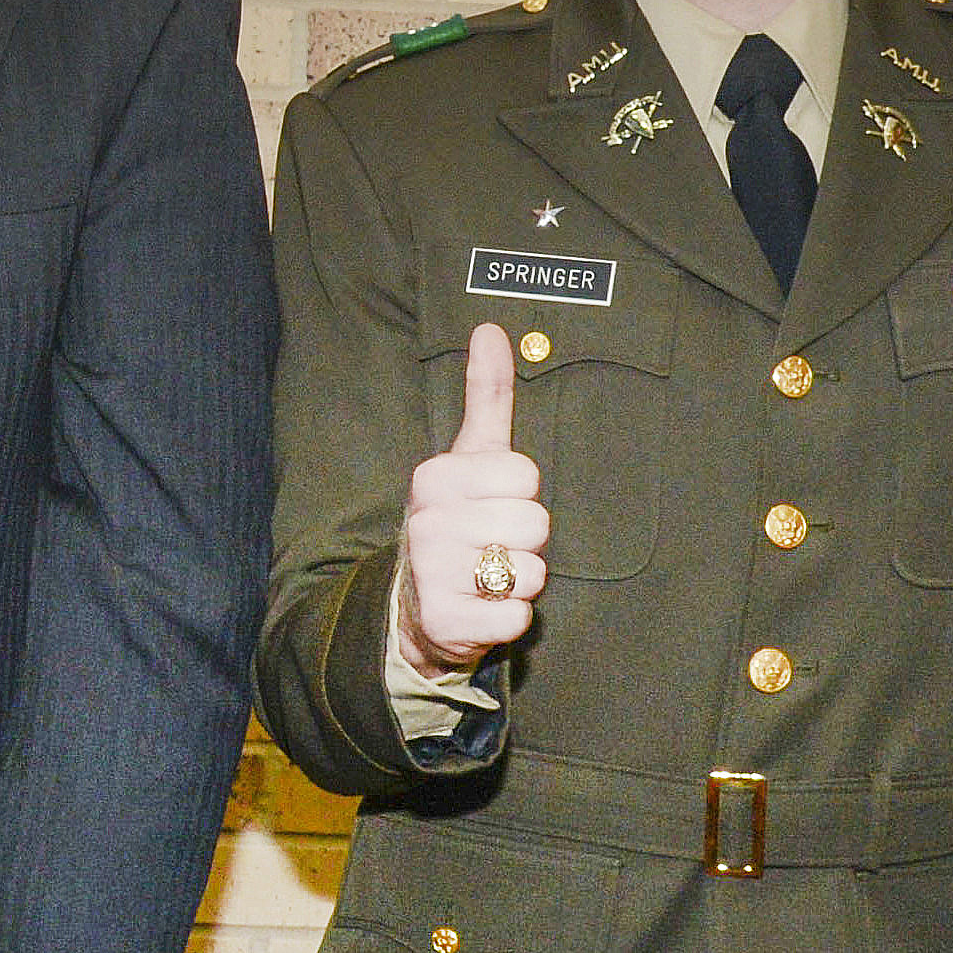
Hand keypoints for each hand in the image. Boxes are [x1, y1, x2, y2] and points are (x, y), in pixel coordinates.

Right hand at [393, 322, 546, 672]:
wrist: (416, 606)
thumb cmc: (458, 520)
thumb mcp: (470, 456)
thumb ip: (487, 394)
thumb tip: (490, 328)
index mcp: (435, 476)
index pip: (526, 475)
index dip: (521, 495)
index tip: (492, 504)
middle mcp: (428, 522)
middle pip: (535, 524)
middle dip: (526, 541)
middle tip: (492, 546)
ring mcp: (433, 574)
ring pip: (532, 572)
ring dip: (520, 582)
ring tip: (488, 578)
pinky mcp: (446, 624)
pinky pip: (518, 618)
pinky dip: (510, 619)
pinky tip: (483, 609)